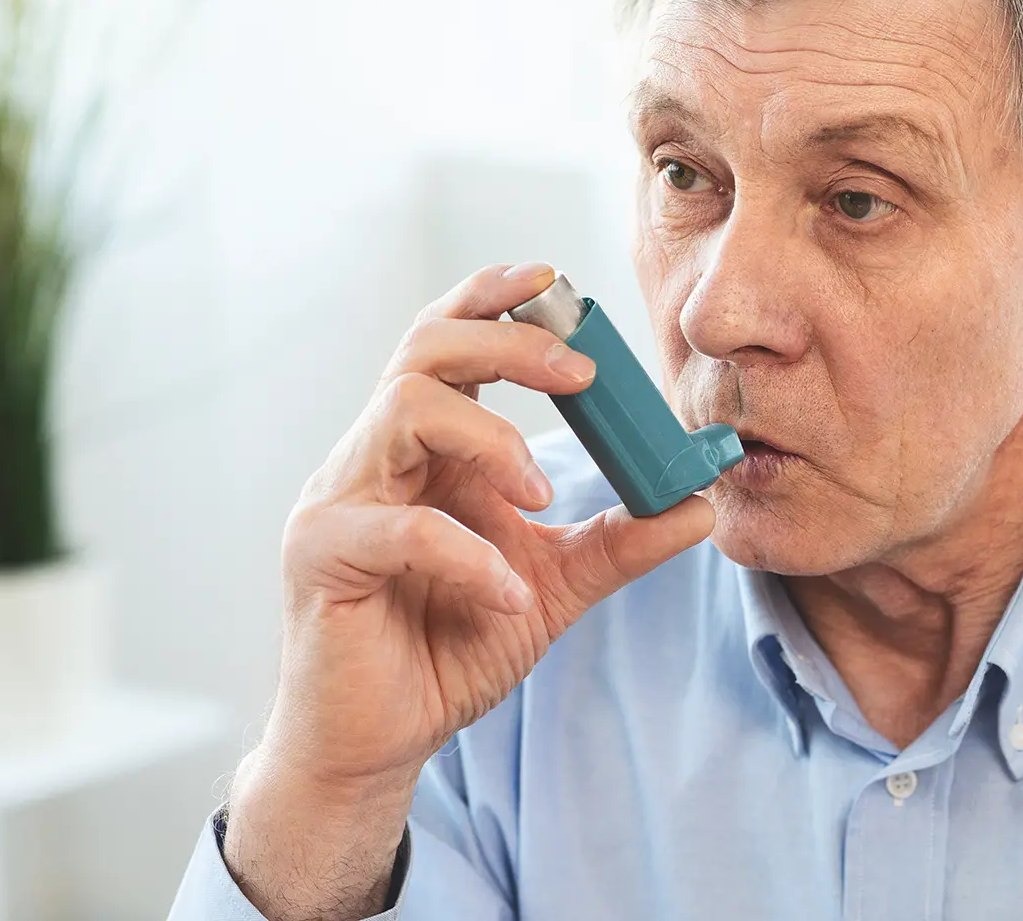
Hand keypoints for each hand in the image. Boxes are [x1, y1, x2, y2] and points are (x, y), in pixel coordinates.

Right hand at [222, 262, 714, 919]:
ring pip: (404, 408)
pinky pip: (401, 527)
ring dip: (490, 438)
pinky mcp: (323, 555)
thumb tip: (700, 502)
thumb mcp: (553, 585)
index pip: (447, 339)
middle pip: (426, 348)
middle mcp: (376, 455)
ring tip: (541, 493)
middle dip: (509, 344)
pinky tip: (506, 593)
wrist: (380, 739)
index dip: (494, 298)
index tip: (557, 282)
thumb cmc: (449, 646)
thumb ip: (620, 540)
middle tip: (582, 374)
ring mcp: (340, 499)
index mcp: (424, 446)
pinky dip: (468, 555)